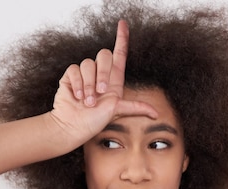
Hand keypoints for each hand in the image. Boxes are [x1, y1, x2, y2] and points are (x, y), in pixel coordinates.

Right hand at [48, 20, 157, 152]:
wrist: (72, 127)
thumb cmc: (94, 122)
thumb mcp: (117, 112)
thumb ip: (135, 107)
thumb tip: (156, 114)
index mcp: (113, 81)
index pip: (120, 54)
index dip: (122, 38)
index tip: (122, 23)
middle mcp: (99, 75)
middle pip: (104, 55)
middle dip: (103, 74)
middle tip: (100, 93)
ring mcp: (84, 75)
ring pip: (88, 63)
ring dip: (89, 85)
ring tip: (87, 101)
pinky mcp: (70, 77)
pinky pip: (75, 69)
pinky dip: (78, 83)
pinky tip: (77, 96)